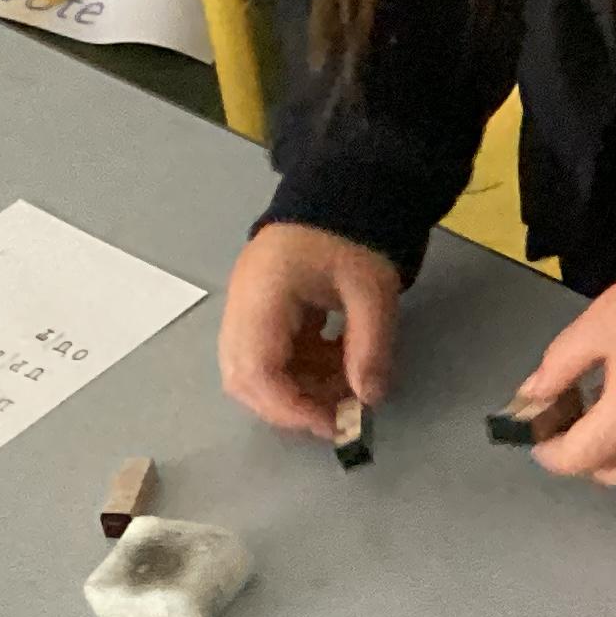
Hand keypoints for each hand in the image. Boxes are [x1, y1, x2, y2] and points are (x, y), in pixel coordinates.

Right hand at [219, 223, 399, 440]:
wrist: (342, 192)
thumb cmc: (353, 235)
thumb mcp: (373, 292)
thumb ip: (370, 347)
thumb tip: (368, 400)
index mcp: (262, 294)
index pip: (256, 370)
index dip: (290, 407)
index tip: (332, 424)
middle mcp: (241, 306)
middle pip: (244, 377)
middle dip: (291, 404)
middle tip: (339, 414)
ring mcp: (246, 309)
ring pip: (257, 370)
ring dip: (301, 388)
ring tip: (348, 385)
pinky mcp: (261, 311)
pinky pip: (273, 354)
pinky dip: (304, 368)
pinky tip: (340, 361)